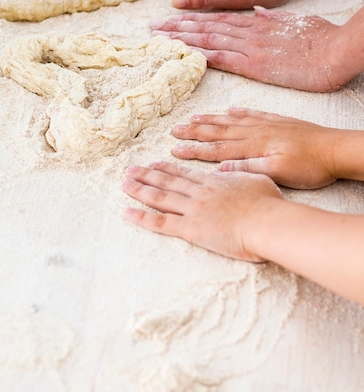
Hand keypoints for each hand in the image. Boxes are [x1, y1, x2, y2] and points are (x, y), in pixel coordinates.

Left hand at [122, 161, 281, 260]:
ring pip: (160, 197)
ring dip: (140, 190)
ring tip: (125, 184)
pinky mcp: (190, 228)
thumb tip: (226, 168)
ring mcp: (192, 209)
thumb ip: (239, 172)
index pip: (185, 174)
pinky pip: (160, 221)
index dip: (167, 168)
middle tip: (131, 169)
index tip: (155, 163)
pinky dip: (142, 217)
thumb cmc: (267, 203)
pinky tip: (128, 212)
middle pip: (167, 181)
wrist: (266, 221)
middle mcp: (198, 192)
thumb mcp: (256, 178)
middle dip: (147, 175)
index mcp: (214, 181)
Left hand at [150, 6, 348, 91]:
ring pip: (209, 38)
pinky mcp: (255, 64)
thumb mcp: (295, 23)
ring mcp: (250, 47)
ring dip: (182, 37)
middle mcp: (249, 32)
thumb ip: (273, 18)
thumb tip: (257, 11)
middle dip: (179, 26)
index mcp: (258, 23)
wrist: (337, 51)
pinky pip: (222, 57)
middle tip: (155, 25)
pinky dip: (201, 54)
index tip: (176, 17)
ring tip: (160, 36)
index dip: (195, 17)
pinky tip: (184, 53)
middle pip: (207, 26)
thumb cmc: (322, 39)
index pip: (219, 18)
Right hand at [172, 108, 338, 187]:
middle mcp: (255, 132)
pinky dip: (239, 111)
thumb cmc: (309, 166)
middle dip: (194, 131)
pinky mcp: (278, 121)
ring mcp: (266, 124)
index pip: (216, 148)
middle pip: (218, 131)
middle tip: (175, 129)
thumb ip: (249, 168)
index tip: (175, 149)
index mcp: (253, 146)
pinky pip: (252, 113)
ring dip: (211, 119)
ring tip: (194, 117)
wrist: (335, 149)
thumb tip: (220, 167)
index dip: (194, 149)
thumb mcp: (278, 173)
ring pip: (231, 120)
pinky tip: (230, 109)